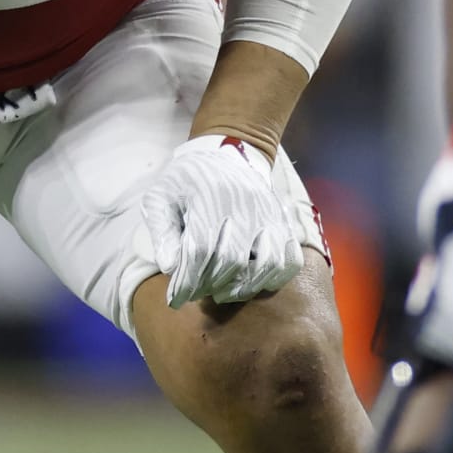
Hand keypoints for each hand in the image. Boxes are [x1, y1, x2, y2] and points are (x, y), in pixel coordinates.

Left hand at [139, 133, 303, 309]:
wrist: (226, 153)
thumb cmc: (187, 180)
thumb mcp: (161, 196)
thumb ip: (161, 229)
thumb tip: (169, 266)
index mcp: (208, 196)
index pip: (200, 250)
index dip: (187, 281)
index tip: (176, 299)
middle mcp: (243, 205)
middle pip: (231, 261)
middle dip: (210, 286)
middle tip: (196, 292)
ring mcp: (268, 214)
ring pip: (267, 263)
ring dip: (243, 287)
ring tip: (223, 291)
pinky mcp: (283, 222)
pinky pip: (290, 258)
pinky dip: (275, 278)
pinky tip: (254, 282)